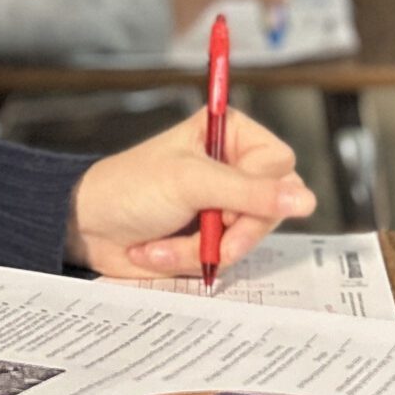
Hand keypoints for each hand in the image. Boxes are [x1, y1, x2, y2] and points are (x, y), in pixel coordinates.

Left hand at [65, 110, 313, 277]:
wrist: (88, 226)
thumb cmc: (131, 188)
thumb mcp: (191, 183)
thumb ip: (249, 192)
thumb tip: (306, 200)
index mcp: (232, 134)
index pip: (280, 165)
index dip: (261, 193)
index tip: (230, 208)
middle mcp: (234, 166)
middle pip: (273, 206)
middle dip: (233, 231)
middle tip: (209, 237)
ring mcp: (224, 204)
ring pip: (249, 238)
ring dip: (202, 248)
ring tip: (164, 242)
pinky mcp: (211, 236)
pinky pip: (225, 257)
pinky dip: (190, 260)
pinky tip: (158, 250)